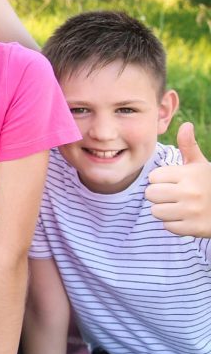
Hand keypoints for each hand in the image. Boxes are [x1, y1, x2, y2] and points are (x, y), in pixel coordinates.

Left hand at [146, 122, 210, 237]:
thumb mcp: (202, 165)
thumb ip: (189, 147)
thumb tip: (185, 125)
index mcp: (189, 174)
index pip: (154, 177)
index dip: (161, 180)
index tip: (173, 182)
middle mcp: (190, 192)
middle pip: (151, 194)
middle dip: (159, 195)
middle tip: (174, 195)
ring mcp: (192, 211)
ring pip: (156, 211)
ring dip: (165, 210)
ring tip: (180, 206)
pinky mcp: (194, 228)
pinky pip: (168, 226)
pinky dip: (175, 224)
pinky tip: (187, 218)